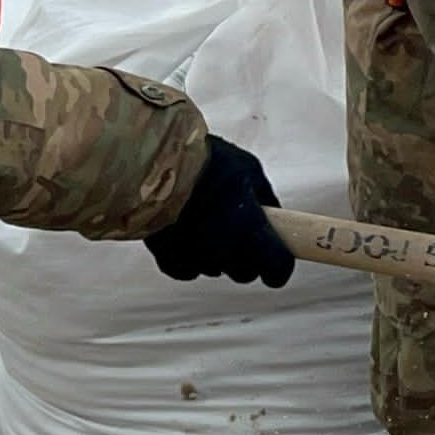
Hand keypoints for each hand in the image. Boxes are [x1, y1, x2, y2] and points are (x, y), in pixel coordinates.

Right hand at [145, 135, 296, 286]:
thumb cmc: (205, 162)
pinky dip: (189, 258)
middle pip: (245, 272)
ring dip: (217, 254)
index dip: (280, 268)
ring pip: (216, 269)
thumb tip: (273, 212)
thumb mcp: (248, 169)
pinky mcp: (168, 259)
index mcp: (250, 229)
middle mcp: (225, 250)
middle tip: (240, 232)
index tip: (279, 263)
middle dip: (247, 257)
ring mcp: (196, 257)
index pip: (277, 268)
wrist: (154, 166)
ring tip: (207, 223)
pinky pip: (187, 269)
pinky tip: (187, 236)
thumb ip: (264, 197)